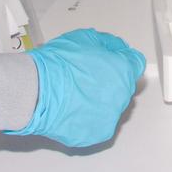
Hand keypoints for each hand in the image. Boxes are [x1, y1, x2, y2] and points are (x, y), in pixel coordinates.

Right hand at [7, 29, 145, 147]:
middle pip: (123, 86)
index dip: (123, 60)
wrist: (36, 90)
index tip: (114, 62)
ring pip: (112, 107)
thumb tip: (115, 49)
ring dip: (100, 101)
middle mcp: (122, 95)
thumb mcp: (85, 37)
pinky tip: (73, 109)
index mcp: (124, 69)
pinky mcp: (96, 134)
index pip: (135, 63)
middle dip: (111, 81)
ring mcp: (110, 117)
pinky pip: (98, 124)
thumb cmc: (57, 64)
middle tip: (88, 78)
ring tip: (77, 95)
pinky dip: (88, 118)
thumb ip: (107, 43)